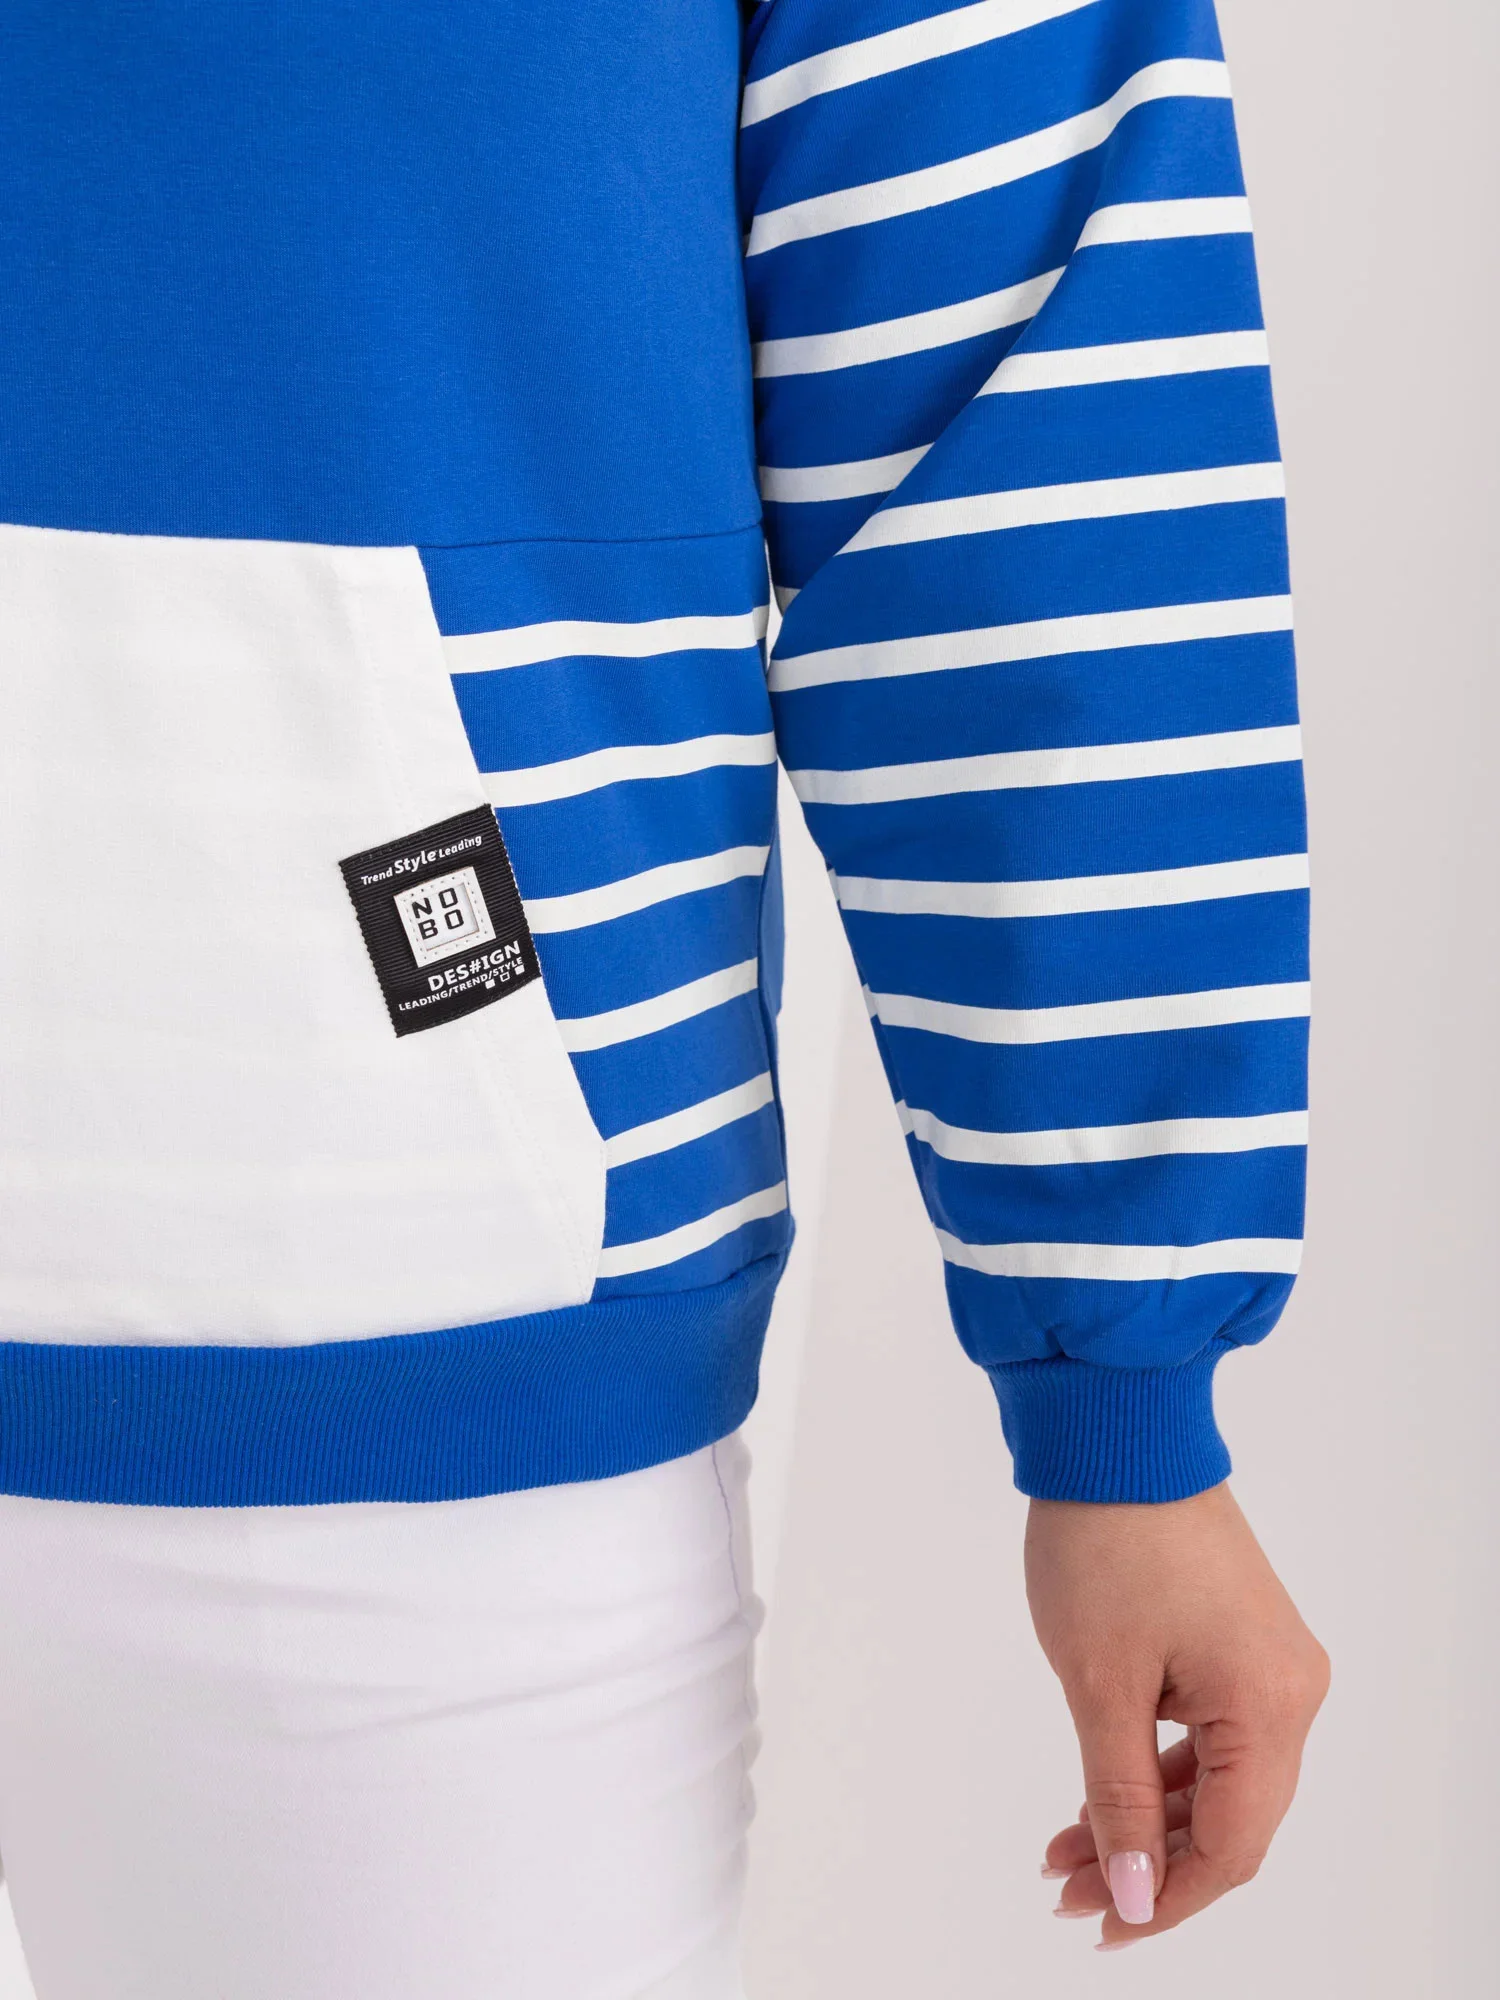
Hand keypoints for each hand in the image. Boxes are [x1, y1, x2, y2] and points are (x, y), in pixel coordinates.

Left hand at [1027, 1482, 1327, 1949]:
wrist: (1115, 1433)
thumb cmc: (1104, 1544)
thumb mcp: (1100, 1684)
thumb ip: (1118, 1798)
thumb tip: (1136, 1895)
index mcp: (1271, 1704)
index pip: (1232, 1844)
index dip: (1168, 1900)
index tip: (1102, 1925)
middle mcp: (1291, 1689)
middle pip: (1229, 1818)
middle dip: (1147, 1864)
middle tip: (1066, 1892)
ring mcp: (1270, 1662)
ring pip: (1214, 1778)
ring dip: (1143, 1819)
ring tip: (1063, 1851)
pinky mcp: (1240, 1640)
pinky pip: (1209, 1732)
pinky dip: (1153, 1768)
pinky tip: (1095, 1797)